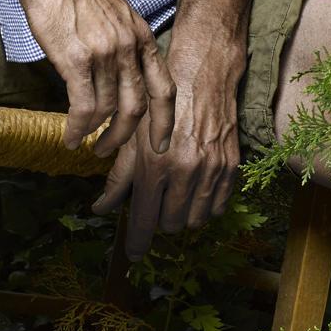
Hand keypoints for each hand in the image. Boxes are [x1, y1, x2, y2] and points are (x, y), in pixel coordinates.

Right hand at [11, 0, 174, 156]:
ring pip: (109, 111)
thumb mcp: (113, 7)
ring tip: (85, 142)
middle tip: (110, 150)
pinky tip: (69, 137)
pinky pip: (83, 108)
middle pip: (138, 107)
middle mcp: (128, 45)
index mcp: (140, 33)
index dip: (165, 121)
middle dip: (125, 136)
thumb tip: (123, 69)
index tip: (160, 144)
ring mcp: (104, 53)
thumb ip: (123, 38)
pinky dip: (77, 129)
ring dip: (96, 134)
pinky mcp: (77, 60)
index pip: (165, 87)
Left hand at [90, 36, 243, 260]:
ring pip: (195, 221)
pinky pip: (218, 208)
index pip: (143, 221)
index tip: (132, 255)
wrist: (201, 74)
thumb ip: (117, 177)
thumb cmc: (159, 103)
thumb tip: (100, 209)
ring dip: (182, 214)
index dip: (136, 243)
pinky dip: (205, 206)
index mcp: (154, 166)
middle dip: (159, 219)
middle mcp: (183, 173)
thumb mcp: (132, 136)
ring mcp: (210, 172)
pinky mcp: (230, 168)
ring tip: (174, 193)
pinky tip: (195, 188)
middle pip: (170, 225)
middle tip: (154, 201)